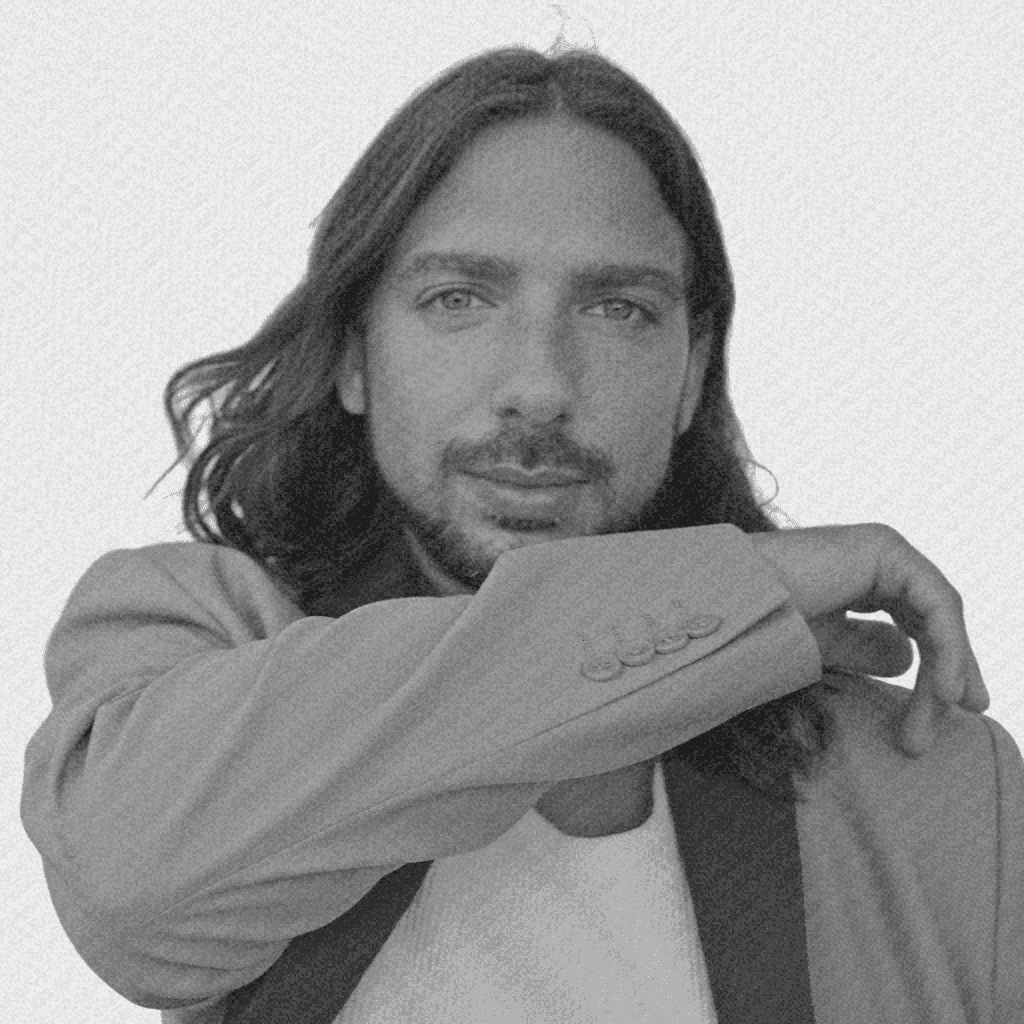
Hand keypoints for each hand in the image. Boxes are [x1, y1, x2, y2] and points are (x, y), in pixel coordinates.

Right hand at [749, 524, 988, 756]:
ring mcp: (882, 547)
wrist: (729, 601)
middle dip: (948, 672)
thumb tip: (907, 656)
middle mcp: (877, 555)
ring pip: (939, 613)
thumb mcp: (824, 644)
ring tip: (944, 712)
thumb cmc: (761, 621)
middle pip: (933, 619)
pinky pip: (935, 602)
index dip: (937, 667)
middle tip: (956, 721)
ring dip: (948, 666)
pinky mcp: (884, 549)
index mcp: (863, 572)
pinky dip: (946, 646)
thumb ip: (864, 647)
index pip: (918, 621)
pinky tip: (942, 689)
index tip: (941, 716)